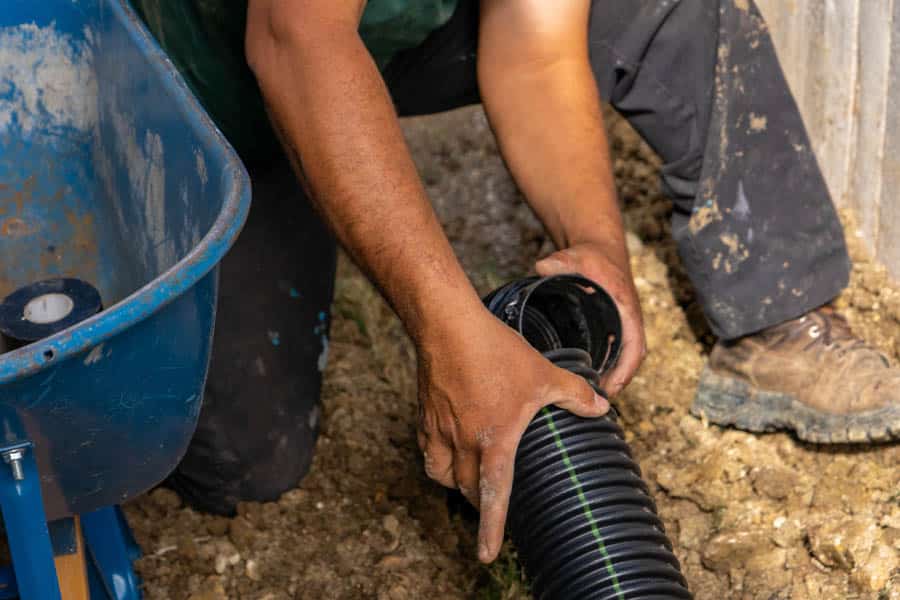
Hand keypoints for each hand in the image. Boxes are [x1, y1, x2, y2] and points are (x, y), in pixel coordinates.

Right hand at [415, 309, 608, 562]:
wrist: (448, 326)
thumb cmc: (495, 351)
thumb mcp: (543, 373)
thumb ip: (574, 393)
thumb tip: (602, 406)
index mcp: (494, 441)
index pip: (493, 496)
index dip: (491, 529)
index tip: (487, 555)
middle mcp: (462, 442)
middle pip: (465, 489)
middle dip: (477, 503)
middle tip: (490, 504)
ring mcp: (439, 429)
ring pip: (439, 473)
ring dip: (453, 483)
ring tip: (466, 479)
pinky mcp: (424, 413)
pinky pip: (425, 448)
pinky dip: (435, 456)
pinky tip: (446, 446)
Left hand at [536, 240, 645, 396]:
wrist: (601, 249)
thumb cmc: (594, 255)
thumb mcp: (578, 256)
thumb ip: (560, 261)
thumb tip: (542, 267)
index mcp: (627, 311)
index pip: (635, 349)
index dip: (625, 372)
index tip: (611, 391)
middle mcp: (627, 323)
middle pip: (628, 362)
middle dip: (614, 384)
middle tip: (590, 403)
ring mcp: (619, 328)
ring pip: (619, 361)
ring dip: (608, 380)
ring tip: (585, 401)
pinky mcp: (610, 329)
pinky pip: (611, 355)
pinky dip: (602, 370)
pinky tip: (582, 383)